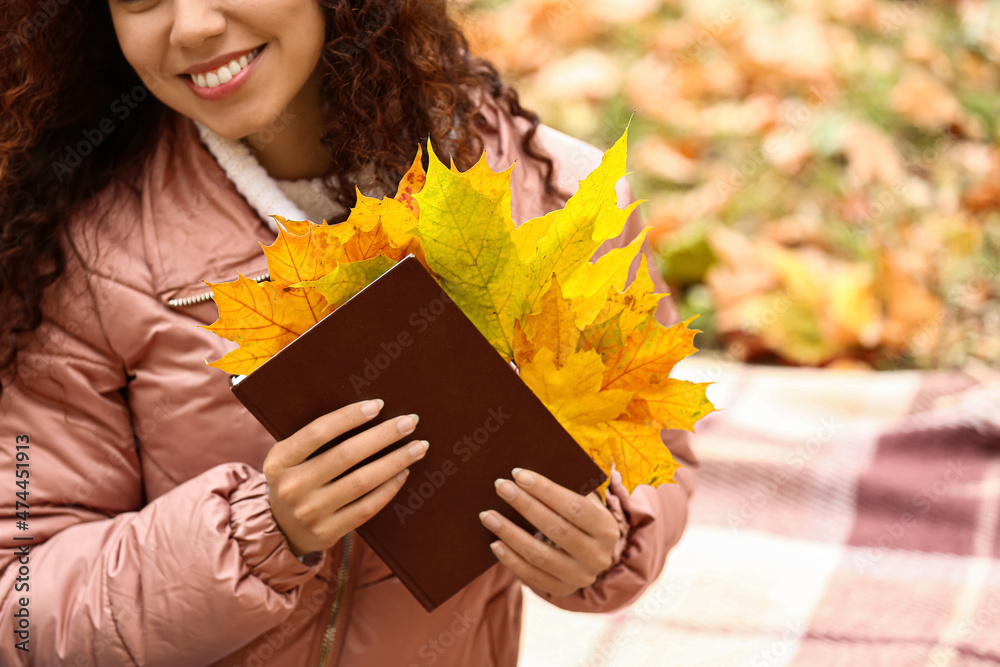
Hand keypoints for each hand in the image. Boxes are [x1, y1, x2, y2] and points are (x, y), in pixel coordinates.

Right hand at [262, 399, 428, 556]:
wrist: (281, 529)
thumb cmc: (295, 479)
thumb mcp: (290, 457)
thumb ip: (316, 439)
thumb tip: (369, 411)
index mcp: (280, 460)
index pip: (317, 432)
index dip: (348, 417)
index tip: (378, 405)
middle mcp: (292, 487)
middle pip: (346, 455)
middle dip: (383, 435)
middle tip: (410, 422)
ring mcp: (310, 512)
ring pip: (362, 482)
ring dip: (395, 461)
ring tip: (418, 447)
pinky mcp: (327, 532)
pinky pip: (366, 507)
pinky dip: (388, 488)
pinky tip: (403, 473)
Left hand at [479, 468, 621, 596]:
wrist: (589, 556)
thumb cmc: (579, 518)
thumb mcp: (585, 503)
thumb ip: (568, 488)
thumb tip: (528, 474)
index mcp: (606, 528)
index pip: (575, 507)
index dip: (546, 490)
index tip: (519, 474)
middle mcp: (597, 556)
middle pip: (556, 529)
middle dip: (525, 505)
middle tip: (500, 486)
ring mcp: (579, 576)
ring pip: (539, 555)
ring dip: (510, 533)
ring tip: (487, 515)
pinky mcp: (561, 589)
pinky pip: (531, 575)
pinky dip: (510, 558)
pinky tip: (495, 542)